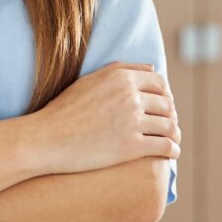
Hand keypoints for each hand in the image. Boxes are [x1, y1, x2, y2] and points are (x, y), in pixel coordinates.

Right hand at [27, 61, 179, 174]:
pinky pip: (165, 146)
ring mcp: (131, 121)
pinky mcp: (131, 146)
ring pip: (169, 125)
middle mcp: (129, 96)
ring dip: (174, 134)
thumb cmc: (65, 109)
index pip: (159, 83)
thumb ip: (121, 69)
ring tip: (171, 139)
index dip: (165, 94)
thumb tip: (153, 69)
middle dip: (170, 115)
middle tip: (167, 124)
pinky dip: (172, 150)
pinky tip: (170, 153)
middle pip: (167, 104)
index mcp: (120, 77)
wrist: (47, 138)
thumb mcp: (90, 80)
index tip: (162, 105)